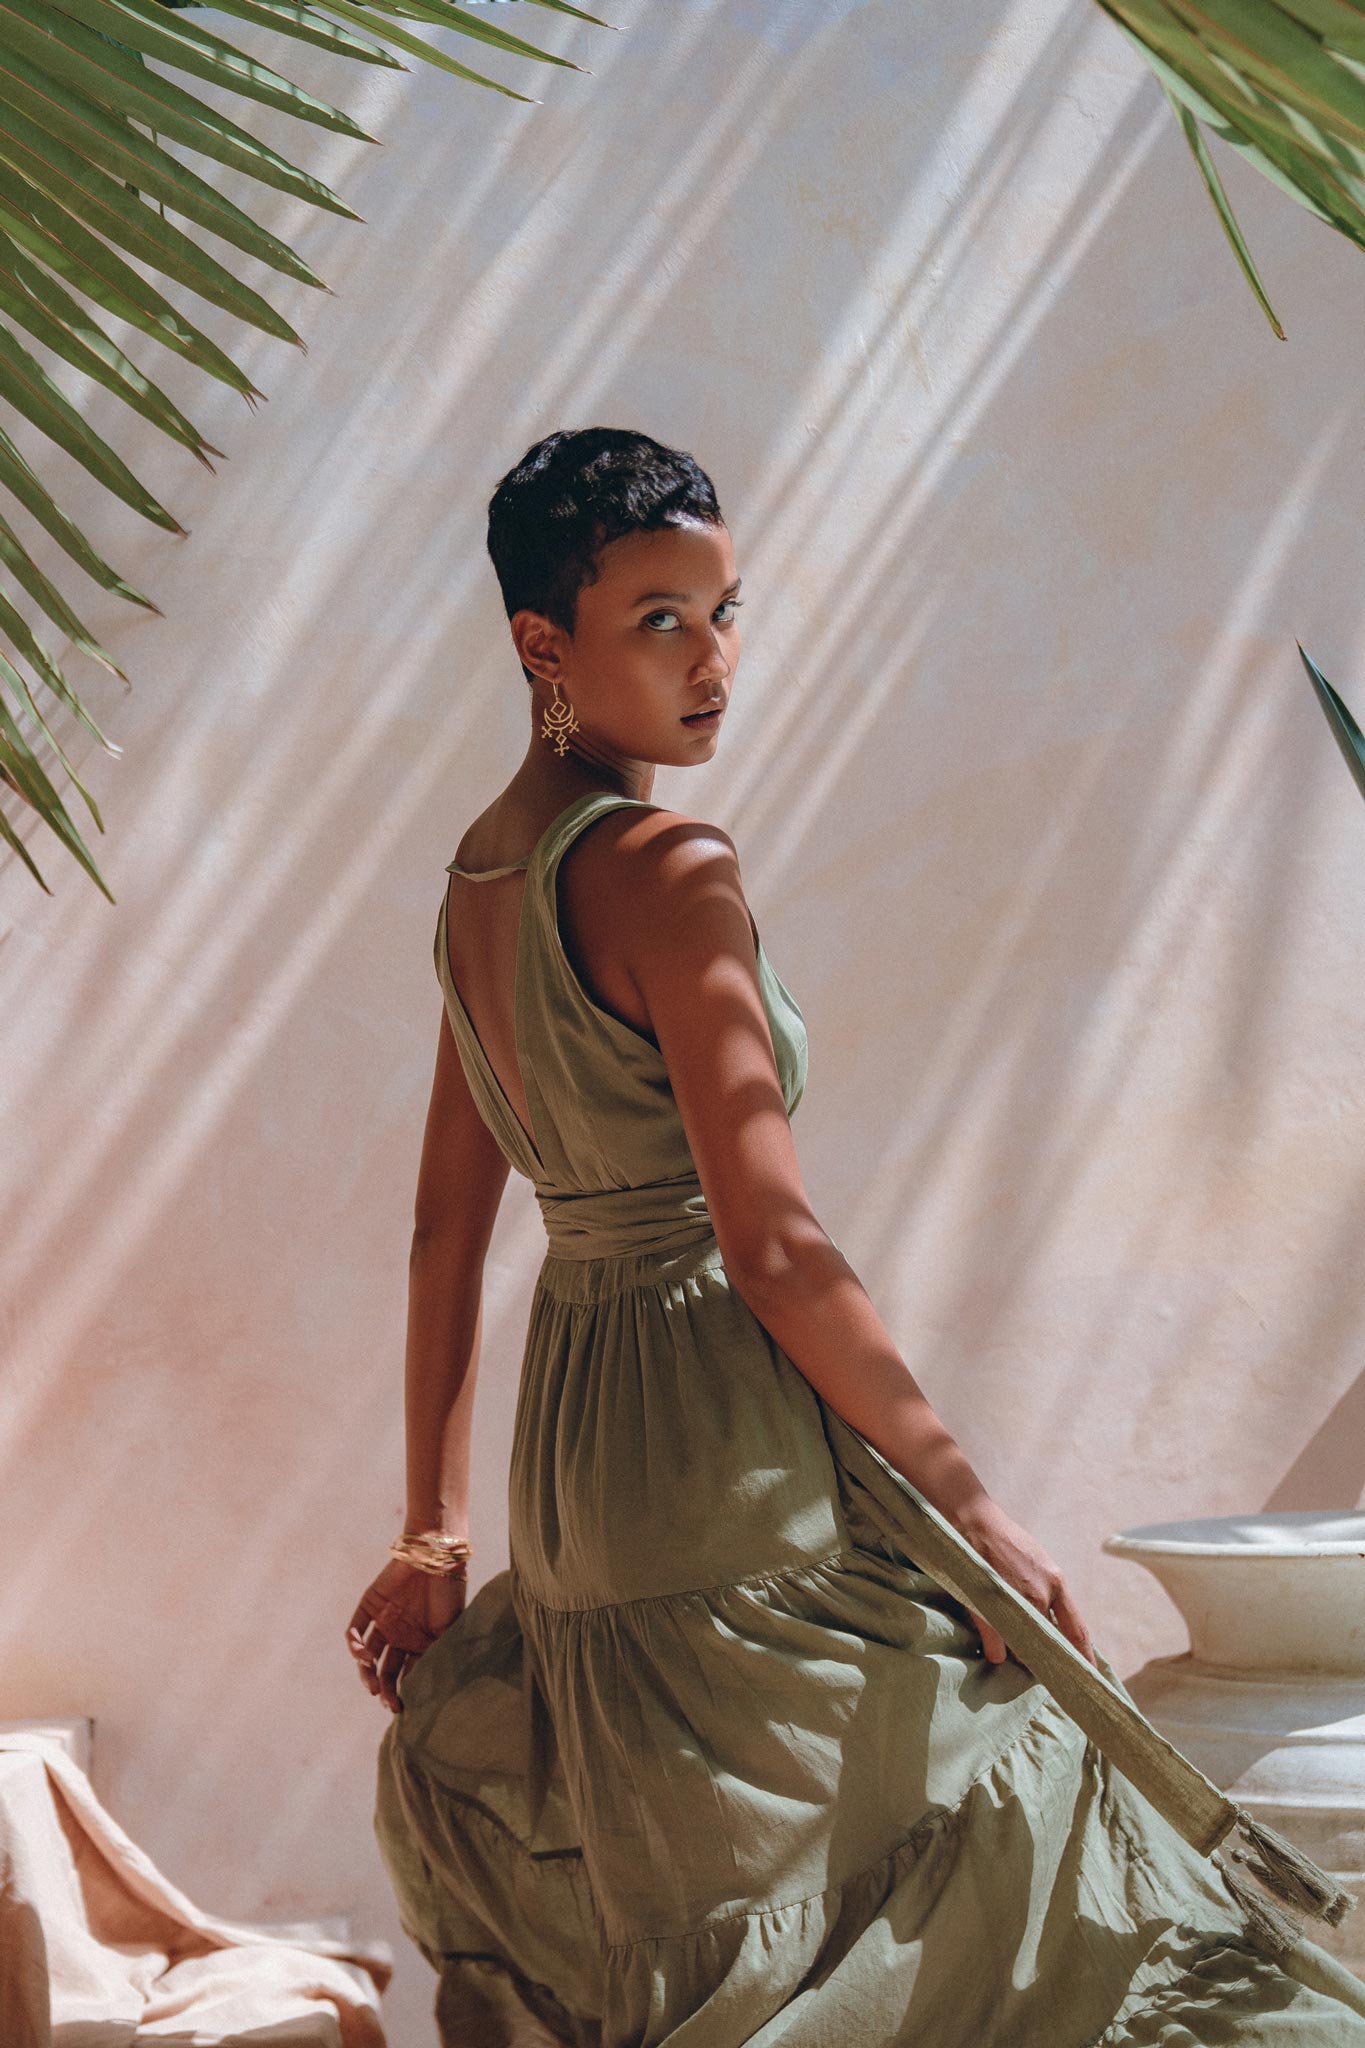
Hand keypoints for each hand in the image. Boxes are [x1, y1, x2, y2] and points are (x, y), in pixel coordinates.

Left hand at [346, 1556, 467, 1713]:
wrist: (436, 1556)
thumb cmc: (449, 1592)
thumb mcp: (451, 1629)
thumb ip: (441, 1655)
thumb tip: (438, 1691)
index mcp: (419, 1643)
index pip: (406, 1675)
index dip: (402, 1692)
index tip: (401, 1707)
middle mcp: (399, 1636)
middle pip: (385, 1669)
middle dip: (384, 1688)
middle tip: (386, 1701)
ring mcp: (383, 1622)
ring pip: (367, 1655)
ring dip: (366, 1671)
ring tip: (372, 1684)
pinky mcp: (369, 1606)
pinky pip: (355, 1630)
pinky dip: (354, 1645)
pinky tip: (362, 1655)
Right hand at [949, 1497, 1097, 1669]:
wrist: (974, 1521)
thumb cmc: (1006, 1541)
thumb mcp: (1038, 1563)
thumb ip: (1047, 1591)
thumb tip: (1052, 1622)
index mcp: (1056, 1583)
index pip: (1077, 1630)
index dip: (1085, 1657)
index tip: (1091, 1676)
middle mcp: (1040, 1595)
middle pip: (1049, 1644)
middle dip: (1045, 1656)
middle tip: (1042, 1666)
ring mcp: (1015, 1603)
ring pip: (1023, 1648)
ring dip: (1017, 1650)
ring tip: (1010, 1642)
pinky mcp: (990, 1609)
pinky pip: (998, 1649)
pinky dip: (996, 1650)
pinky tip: (993, 1646)